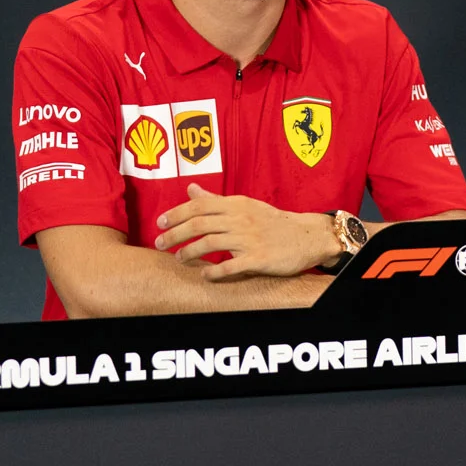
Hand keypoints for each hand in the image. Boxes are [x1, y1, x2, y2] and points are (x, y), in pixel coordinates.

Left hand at [154, 184, 339, 280]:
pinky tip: (204, 275)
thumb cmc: (272, 222)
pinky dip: (215, 271)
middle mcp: (240, 219)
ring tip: (179, 258)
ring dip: (190, 252)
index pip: (199, 206)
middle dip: (175, 234)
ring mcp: (249, 239)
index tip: (160, 223)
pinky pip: (231, 266)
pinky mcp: (259, 258)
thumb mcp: (245, 205)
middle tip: (159, 243)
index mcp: (236, 204)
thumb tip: (191, 189)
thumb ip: (216, 200)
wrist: (306, 236)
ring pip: (211, 243)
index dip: (176, 214)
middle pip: (199, 224)